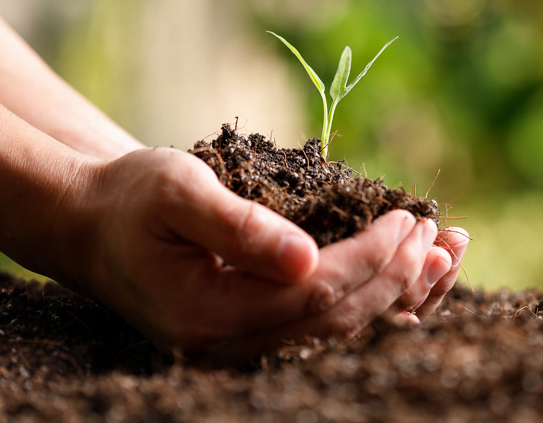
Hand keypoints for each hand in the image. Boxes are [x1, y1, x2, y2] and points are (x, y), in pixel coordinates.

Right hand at [60, 147, 458, 361]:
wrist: (95, 226)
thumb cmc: (134, 198)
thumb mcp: (177, 191)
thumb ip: (237, 226)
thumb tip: (305, 259)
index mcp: (210, 313)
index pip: (316, 292)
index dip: (372, 256)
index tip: (409, 218)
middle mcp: (230, 348)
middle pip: (339, 320)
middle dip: (397, 277)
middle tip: (438, 235)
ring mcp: (243, 351)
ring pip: (341, 334)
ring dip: (401, 297)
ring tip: (447, 259)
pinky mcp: (255, 338)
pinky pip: (328, 329)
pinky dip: (376, 303)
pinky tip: (410, 278)